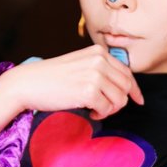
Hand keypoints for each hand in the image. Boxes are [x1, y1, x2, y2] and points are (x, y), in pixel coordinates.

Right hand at [0, 45, 144, 145]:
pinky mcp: (89, 91)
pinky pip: (107, 109)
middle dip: (118, 102)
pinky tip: (89, 111)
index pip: (127, 72)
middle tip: (102, 108)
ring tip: (94, 109)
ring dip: (109, 109)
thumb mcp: (79, 65)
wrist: (27, 83)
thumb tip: (123, 88)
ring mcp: (95, 75)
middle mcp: (99, 60)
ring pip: (120, 100)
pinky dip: (100, 114)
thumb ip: (100, 70)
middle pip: (126, 88)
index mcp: (98, 52)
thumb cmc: (51, 78)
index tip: (138, 100)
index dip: (134, 89)